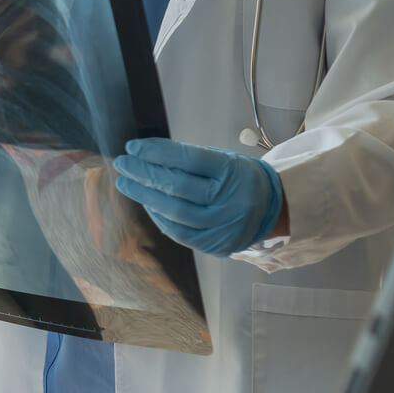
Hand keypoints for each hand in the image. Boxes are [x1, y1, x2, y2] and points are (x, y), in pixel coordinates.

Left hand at [112, 138, 283, 256]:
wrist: (270, 208)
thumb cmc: (238, 178)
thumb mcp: (222, 160)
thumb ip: (188, 158)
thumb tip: (144, 153)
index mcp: (234, 172)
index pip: (188, 159)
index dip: (156, 153)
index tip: (133, 147)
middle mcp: (231, 201)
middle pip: (178, 186)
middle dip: (144, 174)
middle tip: (123, 164)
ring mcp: (223, 226)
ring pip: (174, 212)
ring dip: (144, 196)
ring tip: (126, 183)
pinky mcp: (215, 245)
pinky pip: (178, 232)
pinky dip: (158, 216)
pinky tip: (146, 203)